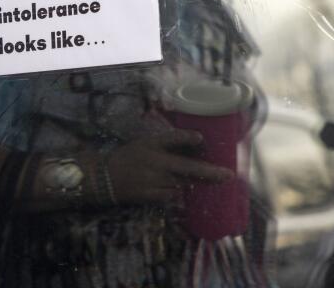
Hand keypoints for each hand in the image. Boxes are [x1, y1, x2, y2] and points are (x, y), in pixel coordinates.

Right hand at [105, 128, 233, 203]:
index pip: (174, 138)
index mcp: (151, 145)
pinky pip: (173, 195)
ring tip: (207, 180)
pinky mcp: (152, 196)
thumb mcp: (144, 143)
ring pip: (182, 183)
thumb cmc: (128, 157)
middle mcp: (155, 162)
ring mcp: (154, 180)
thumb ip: (167, 143)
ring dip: (194, 183)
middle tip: (228, 175)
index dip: (189, 137)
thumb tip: (196, 142)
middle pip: (188, 167)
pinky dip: (178, 193)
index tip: (202, 138)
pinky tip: (178, 189)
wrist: (105, 178)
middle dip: (210, 172)